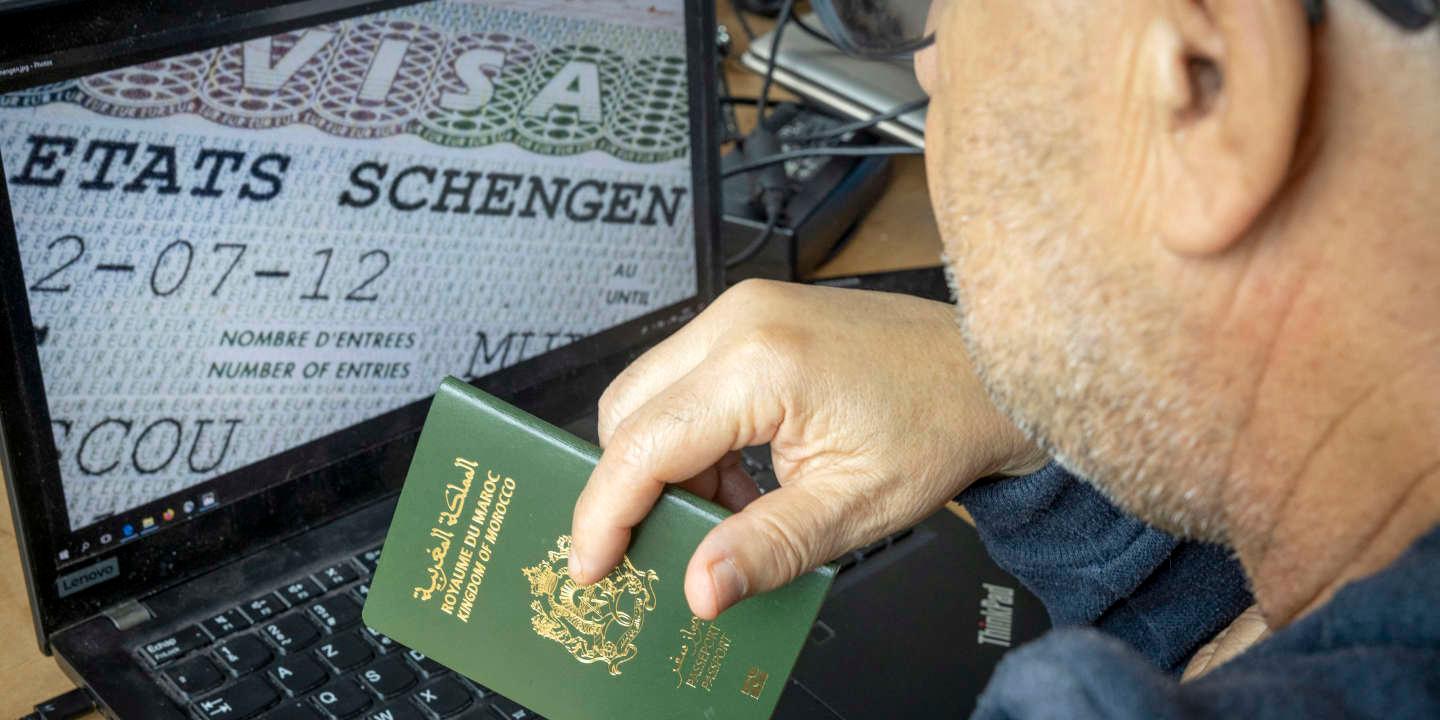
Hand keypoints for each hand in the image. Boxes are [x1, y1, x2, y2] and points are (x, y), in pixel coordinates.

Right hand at [569, 279, 1045, 618]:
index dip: (606, 513)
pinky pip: (684, 380)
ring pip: (649, 395)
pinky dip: (692, 437)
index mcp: (760, 362)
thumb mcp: (852, 508)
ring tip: (726, 514)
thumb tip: (699, 587)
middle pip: (627, 412)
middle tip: (664, 547)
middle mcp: (738, 320)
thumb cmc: (938, 423)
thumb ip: (765, 549)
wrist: (986, 371)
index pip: (643, 444)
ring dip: (665, 465)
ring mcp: (741, 311)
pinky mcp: (750, 317)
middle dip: (632, 488)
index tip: (592, 565)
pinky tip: (737, 478)